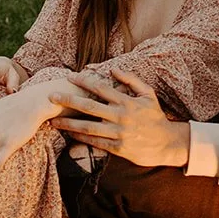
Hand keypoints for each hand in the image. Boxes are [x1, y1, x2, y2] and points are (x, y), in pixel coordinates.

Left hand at [50, 70, 189, 168]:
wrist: (167, 143)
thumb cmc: (156, 117)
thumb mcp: (148, 94)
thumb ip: (131, 80)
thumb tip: (113, 69)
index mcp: (127, 102)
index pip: (101, 89)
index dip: (84, 82)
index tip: (69, 77)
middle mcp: (120, 117)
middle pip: (89, 107)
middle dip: (68, 101)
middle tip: (51, 97)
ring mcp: (118, 134)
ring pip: (88, 127)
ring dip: (69, 124)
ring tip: (54, 121)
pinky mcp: (118, 148)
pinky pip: (95, 143)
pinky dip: (81, 139)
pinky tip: (69, 135)